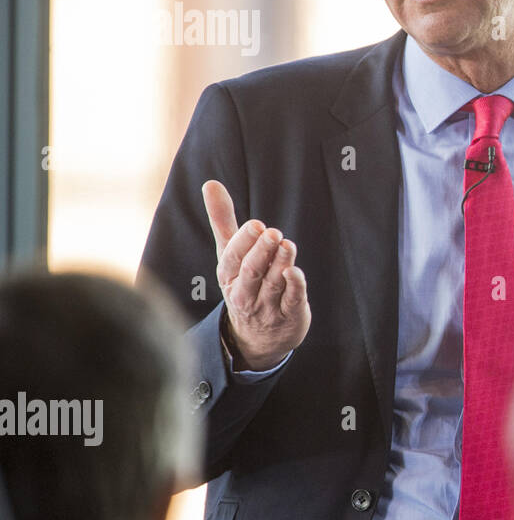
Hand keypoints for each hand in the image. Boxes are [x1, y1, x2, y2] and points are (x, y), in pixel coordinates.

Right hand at [202, 180, 310, 369]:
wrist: (257, 336)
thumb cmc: (243, 282)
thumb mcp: (230, 253)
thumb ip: (222, 219)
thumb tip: (210, 183)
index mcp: (228, 276)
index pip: (233, 258)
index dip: (245, 242)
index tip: (257, 225)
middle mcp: (245, 293)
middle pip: (251, 272)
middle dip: (261, 252)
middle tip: (273, 233)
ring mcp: (267, 306)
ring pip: (273, 285)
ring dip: (280, 264)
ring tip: (288, 245)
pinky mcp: (289, 315)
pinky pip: (292, 300)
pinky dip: (294, 287)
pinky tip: (296, 272)